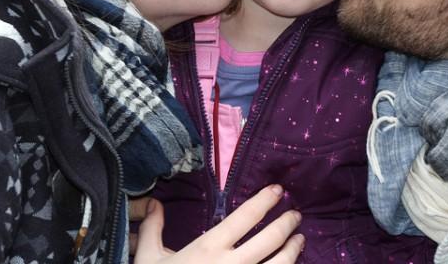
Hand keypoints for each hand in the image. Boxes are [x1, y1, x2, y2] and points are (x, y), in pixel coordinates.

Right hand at [130, 185, 303, 263]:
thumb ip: (152, 230)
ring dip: (294, 249)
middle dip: (288, 223)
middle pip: (271, 238)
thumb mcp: (148, 259)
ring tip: (299, 241)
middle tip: (296, 216)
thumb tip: (153, 203)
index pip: (245, 217)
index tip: (277, 190)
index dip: (265, 200)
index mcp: (208, 248)